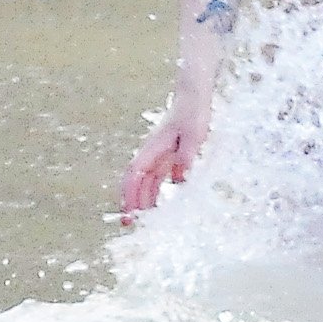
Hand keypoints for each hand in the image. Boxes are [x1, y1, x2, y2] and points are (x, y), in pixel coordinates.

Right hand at [119, 105, 208, 224]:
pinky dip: (153, 191)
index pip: (135, 174)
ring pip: (145, 180)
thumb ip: (186, 157)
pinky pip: (156, 176)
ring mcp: (159, 154)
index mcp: (154, 148)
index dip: (130, 193)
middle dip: (130, 201)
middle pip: (136, 180)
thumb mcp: (193, 135)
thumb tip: (179, 180)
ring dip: (141, 198)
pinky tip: (157, 204)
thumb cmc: (193, 113)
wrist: (194, 96)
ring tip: (141, 219)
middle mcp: (152, 153)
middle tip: (128, 224)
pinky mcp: (168, 155)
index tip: (128, 211)